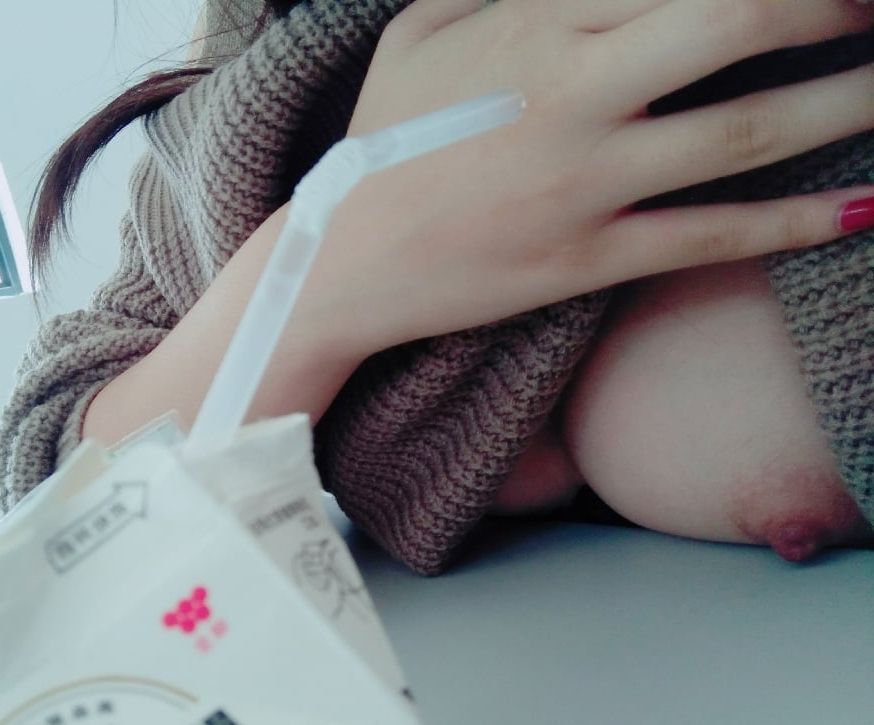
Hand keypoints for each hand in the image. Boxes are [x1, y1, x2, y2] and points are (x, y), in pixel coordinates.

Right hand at [313, 0, 873, 350]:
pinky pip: (709, 234)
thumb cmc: (380, 140)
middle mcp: (572, 94)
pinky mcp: (589, 257)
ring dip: (842, 102)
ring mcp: (584, 181)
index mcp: (531, 25)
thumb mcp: (420, 31)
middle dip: (825, 6)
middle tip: (871, 9)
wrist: (340, 261)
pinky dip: (793, 221)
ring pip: (742, 132)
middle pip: (735, 21)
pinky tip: (862, 208)